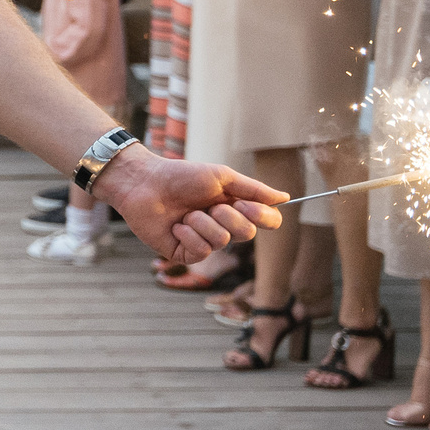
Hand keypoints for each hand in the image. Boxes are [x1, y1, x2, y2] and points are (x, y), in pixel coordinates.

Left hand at [90, 145, 281, 265]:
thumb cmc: (180, 176)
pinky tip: (175, 226)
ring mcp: (204, 242)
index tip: (245, 204)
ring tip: (185, 213)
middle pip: (248, 234)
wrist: (144, 183)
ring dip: (203, 222)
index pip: (267, 221)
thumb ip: (253, 190)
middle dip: (228, 216)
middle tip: (208, 205)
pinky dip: (189, 234)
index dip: (262, 217)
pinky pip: (202, 251)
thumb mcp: (221, 177)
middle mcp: (223, 227)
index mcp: (235, 207)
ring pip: (223, 241)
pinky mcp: (185, 254)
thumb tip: (285, 197)